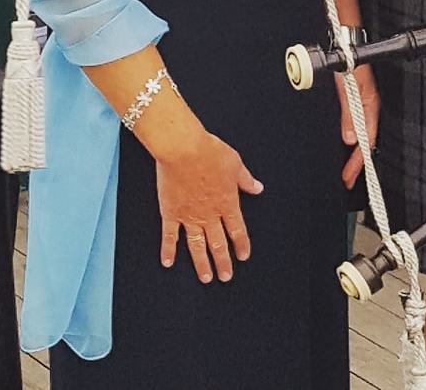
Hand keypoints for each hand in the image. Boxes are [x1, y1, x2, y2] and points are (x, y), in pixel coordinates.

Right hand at [154, 127, 262, 281]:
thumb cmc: (210, 152)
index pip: (237, 230)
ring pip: (196, 245)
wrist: (183, 149)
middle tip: (225, 276)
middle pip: (218, 243)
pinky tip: (168, 262)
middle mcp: (209, 213)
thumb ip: (246, 180)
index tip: (243, 257)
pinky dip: (168, 250)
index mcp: (227, 202)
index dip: (241, 244)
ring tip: (206, 278)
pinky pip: (169, 236)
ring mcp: (189, 216)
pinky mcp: (170, 212)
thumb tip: (257, 188)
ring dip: (202, 263)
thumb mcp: (235, 164)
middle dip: (223, 261)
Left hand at [336, 64, 383, 189]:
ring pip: (360, 135)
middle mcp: (366, 107)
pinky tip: (345, 145)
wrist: (344, 42)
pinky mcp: (351, 99)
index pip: (366, 141)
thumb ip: (350, 113)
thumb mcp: (348, 89)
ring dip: (353, 153)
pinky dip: (350, 139)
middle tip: (347, 180)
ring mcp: (359, 104)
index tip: (348, 177)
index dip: (357, 162)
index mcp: (369, 105)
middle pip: (365, 141)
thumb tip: (350, 139)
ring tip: (346, 169)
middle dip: (356, 163)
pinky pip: (353, 125)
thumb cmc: (348, 59)